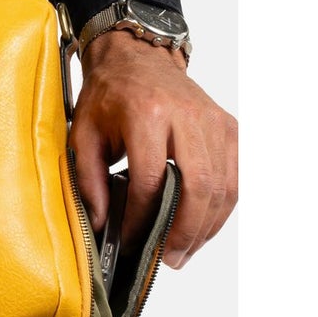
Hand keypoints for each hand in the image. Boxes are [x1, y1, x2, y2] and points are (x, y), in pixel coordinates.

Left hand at [70, 31, 237, 268]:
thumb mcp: (83, 132)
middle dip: (184, 231)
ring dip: (206, 227)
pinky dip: (222, 208)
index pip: (150, 180)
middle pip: (198, 186)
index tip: (129, 242)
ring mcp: (214, 121)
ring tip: (184, 252)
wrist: (137, 57)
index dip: (141, 218)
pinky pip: (235, 177)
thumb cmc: (109, 95)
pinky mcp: (229, 128)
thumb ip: (89, 178)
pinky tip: (203, 227)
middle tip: (169, 259)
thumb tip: (101, 224)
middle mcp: (186, 116)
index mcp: (146, 113)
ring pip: (223, 186)